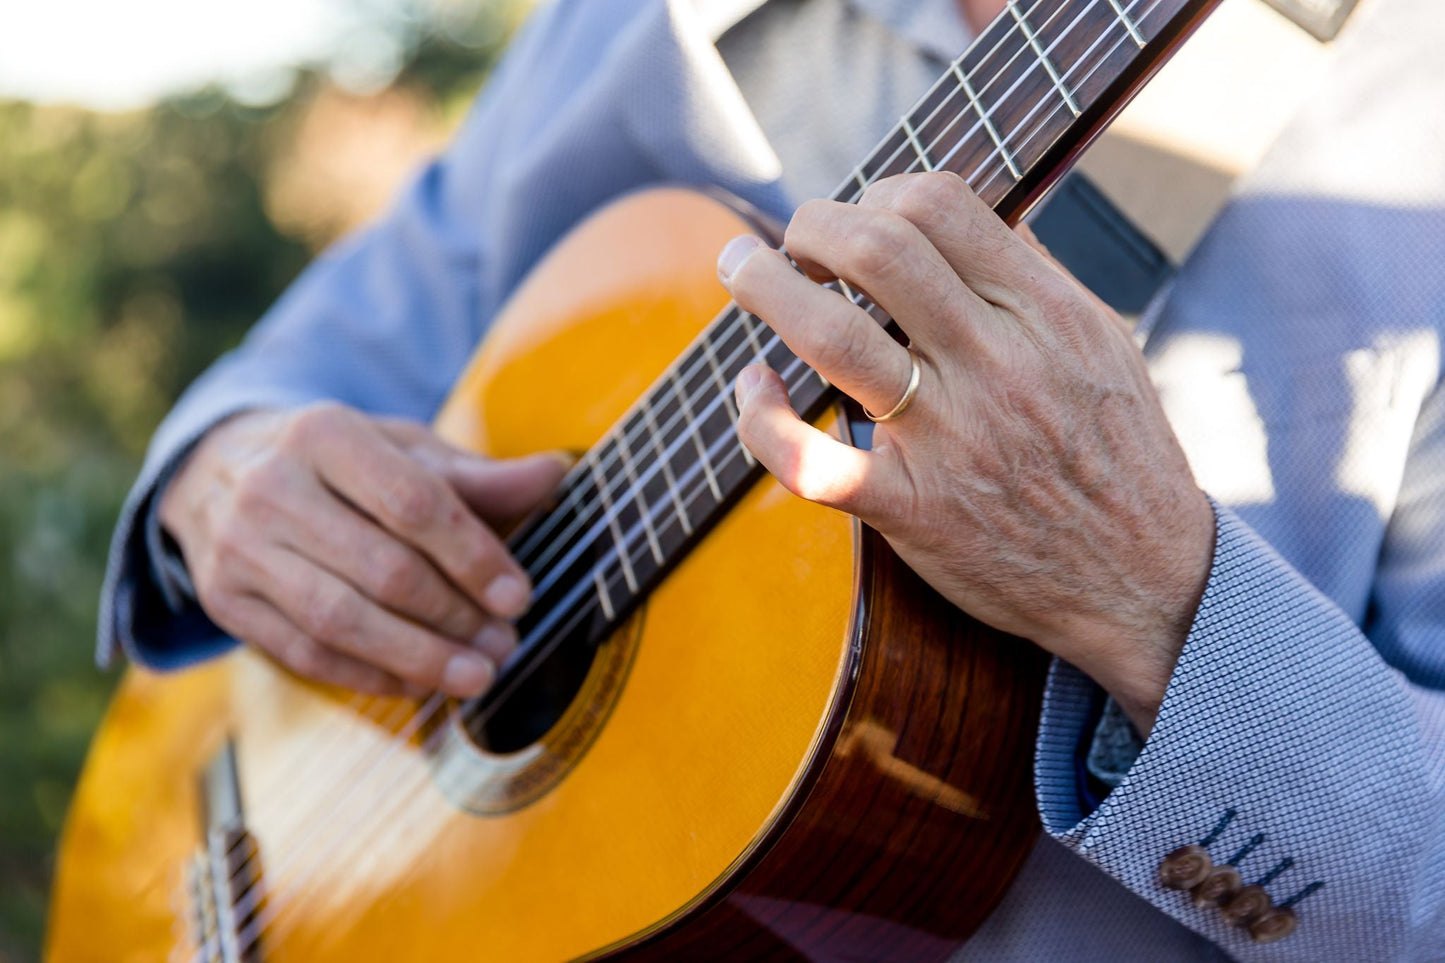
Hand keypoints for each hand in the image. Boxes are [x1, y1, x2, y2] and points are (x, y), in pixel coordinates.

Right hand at [158, 403, 567, 696]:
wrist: (219, 468)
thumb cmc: (339, 462)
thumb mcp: (403, 449)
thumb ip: (476, 474)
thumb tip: (555, 473)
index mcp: (324, 434)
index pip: (412, 503)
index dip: (472, 555)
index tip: (519, 596)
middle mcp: (272, 488)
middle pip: (380, 568)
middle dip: (454, 616)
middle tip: (506, 644)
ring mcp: (240, 548)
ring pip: (339, 620)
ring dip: (418, 657)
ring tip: (476, 676)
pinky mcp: (226, 601)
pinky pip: (305, 653)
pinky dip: (368, 674)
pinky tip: (418, 683)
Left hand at [718, 172, 1214, 733]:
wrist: (1145, 583)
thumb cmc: (1115, 454)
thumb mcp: (1101, 343)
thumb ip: (1031, 274)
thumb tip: (956, 212)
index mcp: (1047, 314)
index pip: (939, 205)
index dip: (877, 194)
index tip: (858, 220)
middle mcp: (997, 366)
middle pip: (877, 249)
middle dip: (810, 224)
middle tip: (790, 240)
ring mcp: (951, 440)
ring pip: (831, 337)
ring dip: (764, 287)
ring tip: (741, 271)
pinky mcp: (913, 511)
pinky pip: (812, 463)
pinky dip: (761, 421)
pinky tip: (753, 389)